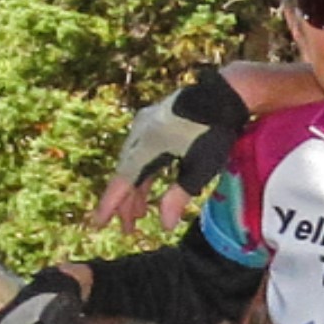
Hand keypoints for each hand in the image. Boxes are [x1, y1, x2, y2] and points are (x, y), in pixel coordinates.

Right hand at [93, 67, 256, 227]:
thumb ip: (177, 197)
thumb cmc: (213, 132)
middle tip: (130, 229)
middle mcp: (139, 134)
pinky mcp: (155, 120)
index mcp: (145, 146)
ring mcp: (146, 124)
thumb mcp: (198, 169)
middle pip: (126, 174)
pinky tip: (148, 185)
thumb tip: (164, 226)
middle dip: (127, 203)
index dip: (110, 205)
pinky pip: (142, 152)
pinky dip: (145, 171)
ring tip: (141, 213)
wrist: (224, 93)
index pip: (122, 182)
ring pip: (134, 163)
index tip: (98, 223)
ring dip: (137, 188)